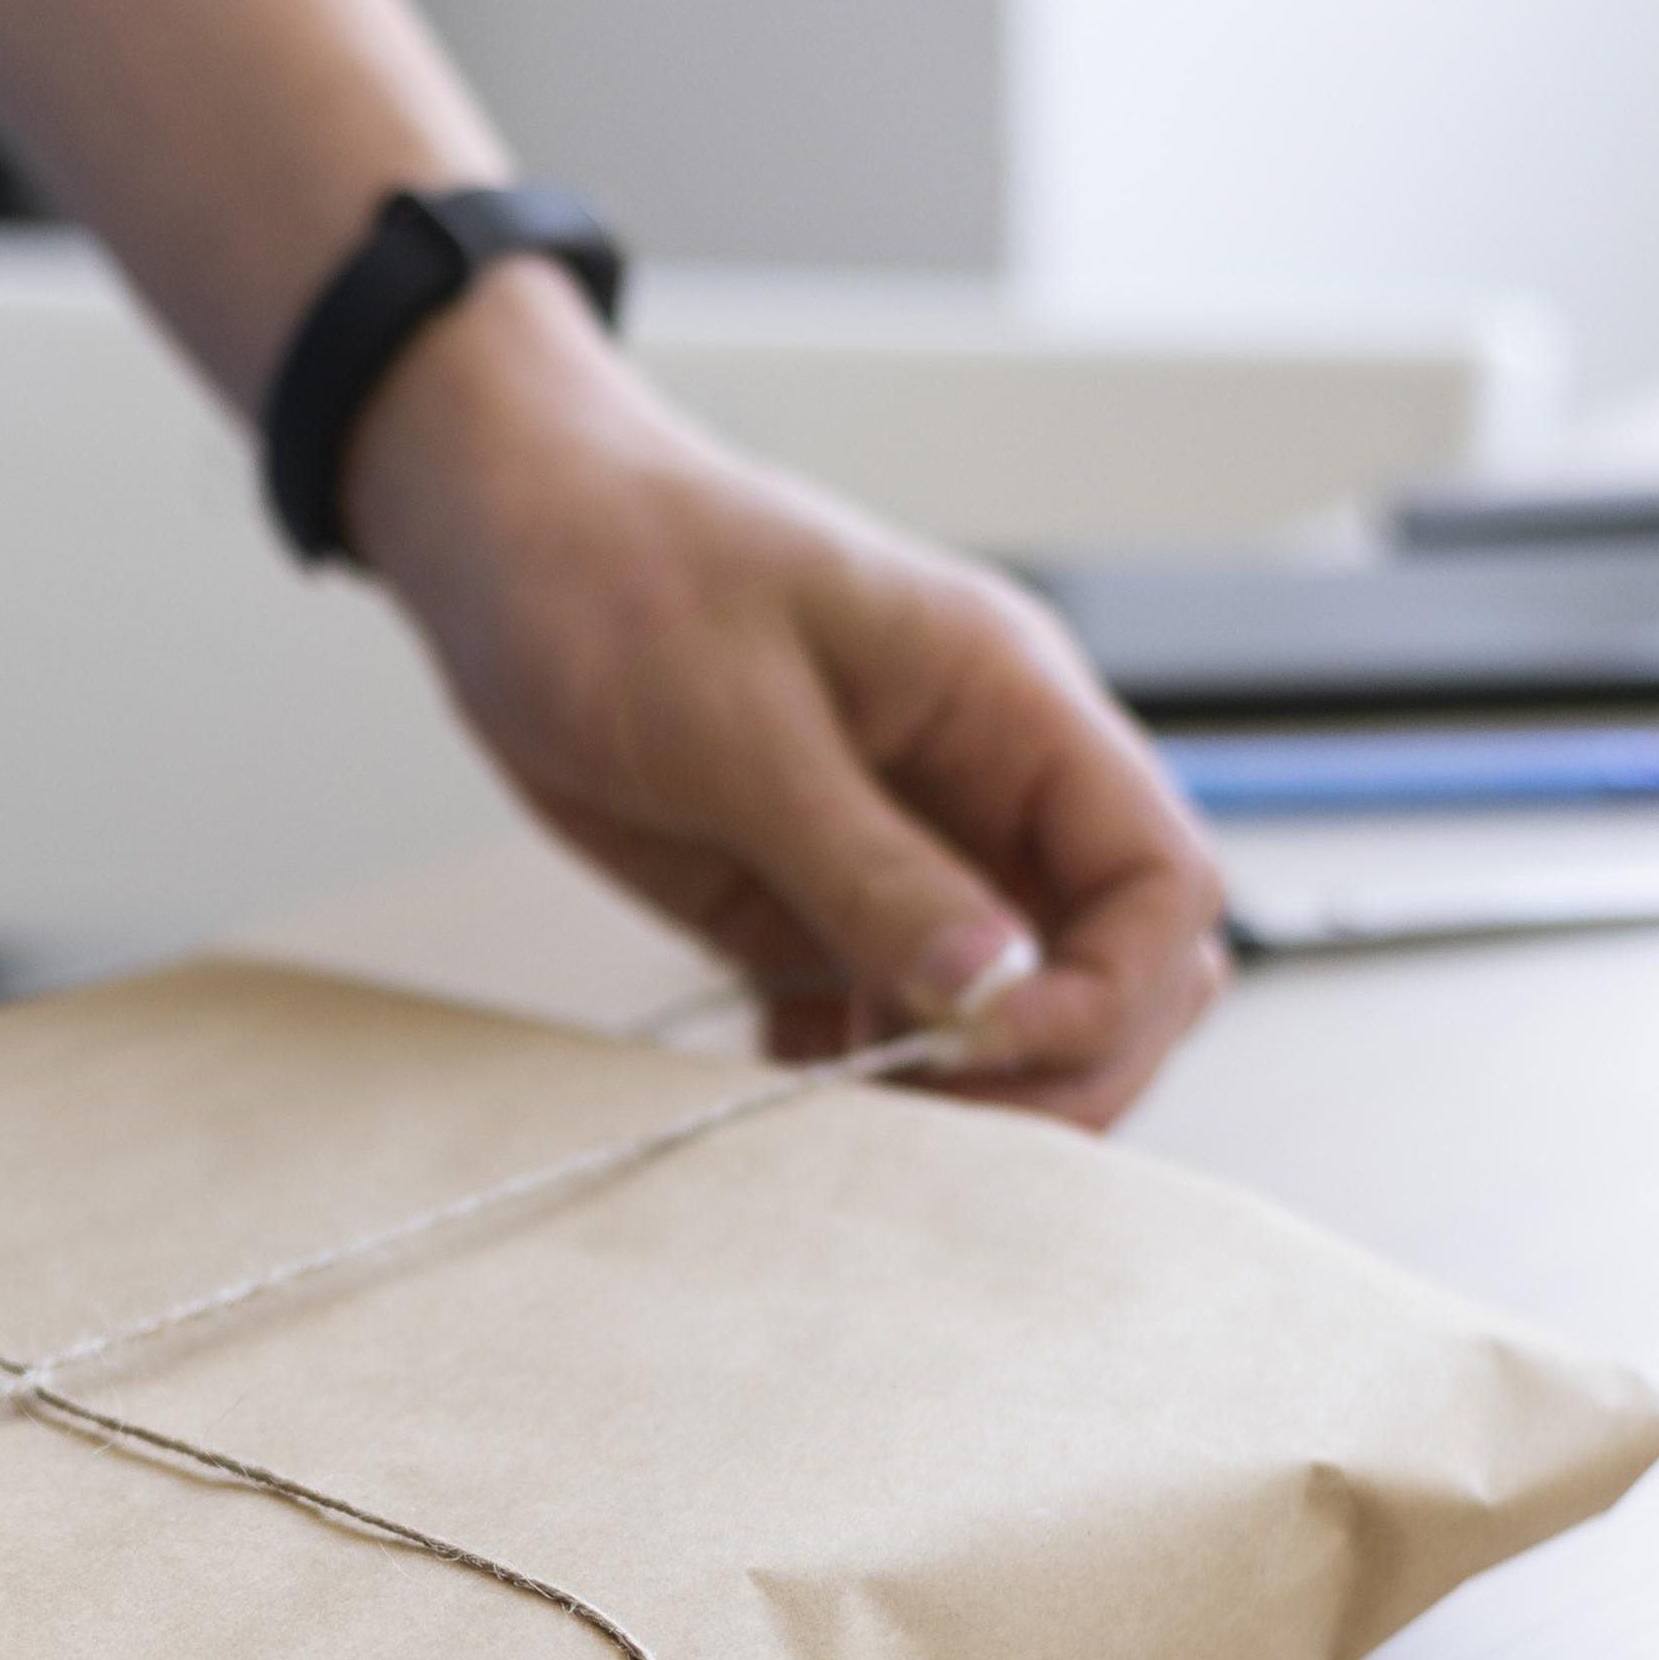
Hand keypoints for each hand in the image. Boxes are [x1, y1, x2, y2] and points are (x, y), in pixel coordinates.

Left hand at [343, 268, 1231, 1126]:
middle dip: (1057, 1062)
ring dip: (959, 1085)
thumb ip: (868, 864)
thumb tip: (991, 994)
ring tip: (854, 1117)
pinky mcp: (810, 898)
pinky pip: (886, 1016)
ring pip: (1005, 1007)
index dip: (1113, 987)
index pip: (1157, 875)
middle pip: (1111, 963)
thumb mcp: (736, 718)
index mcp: (1008, 702)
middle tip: (941, 1123)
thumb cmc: (617, 565)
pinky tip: (787, 1084)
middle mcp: (980, 785)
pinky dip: (858, 1071)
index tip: (1002, 1047)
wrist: (500, 536)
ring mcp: (902, 850)